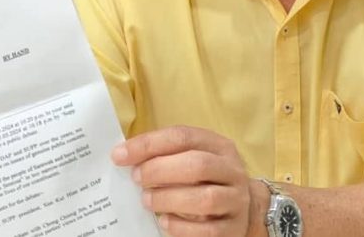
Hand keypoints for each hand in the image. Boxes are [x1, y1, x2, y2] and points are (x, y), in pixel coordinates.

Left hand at [111, 126, 268, 236]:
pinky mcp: (234, 228)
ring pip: (205, 198)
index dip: (149, 144)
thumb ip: (165, 155)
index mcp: (218, 146)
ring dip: (169, 199)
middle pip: (197, 164)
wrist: (243, 208)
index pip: (183, 136)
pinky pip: (208, 230)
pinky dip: (182, 227)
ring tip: (148, 201)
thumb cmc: (205, 180)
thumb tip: (124, 155)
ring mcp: (236, 200)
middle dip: (160, 171)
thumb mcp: (191, 159)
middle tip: (137, 178)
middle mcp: (232, 170)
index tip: (120, 155)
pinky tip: (165, 223)